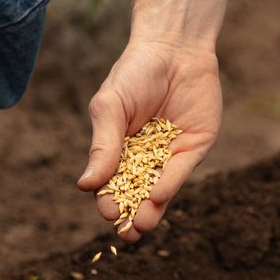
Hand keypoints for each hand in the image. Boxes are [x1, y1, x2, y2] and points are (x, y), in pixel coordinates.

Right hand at [76, 37, 221, 241]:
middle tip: (126, 232)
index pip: (111, 183)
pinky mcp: (195, 147)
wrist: (173, 46)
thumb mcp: (109, 108)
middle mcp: (145, 158)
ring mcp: (170, 155)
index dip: (108, 199)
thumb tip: (85, 186)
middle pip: (136, 193)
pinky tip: (158, 196)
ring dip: (150, 209)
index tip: (106, 212)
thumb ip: (102, 147)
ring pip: (159, 189)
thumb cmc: (133, 73)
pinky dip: (168, 184)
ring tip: (142, 226)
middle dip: (130, 214)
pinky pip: (179, 171)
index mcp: (119, 151)